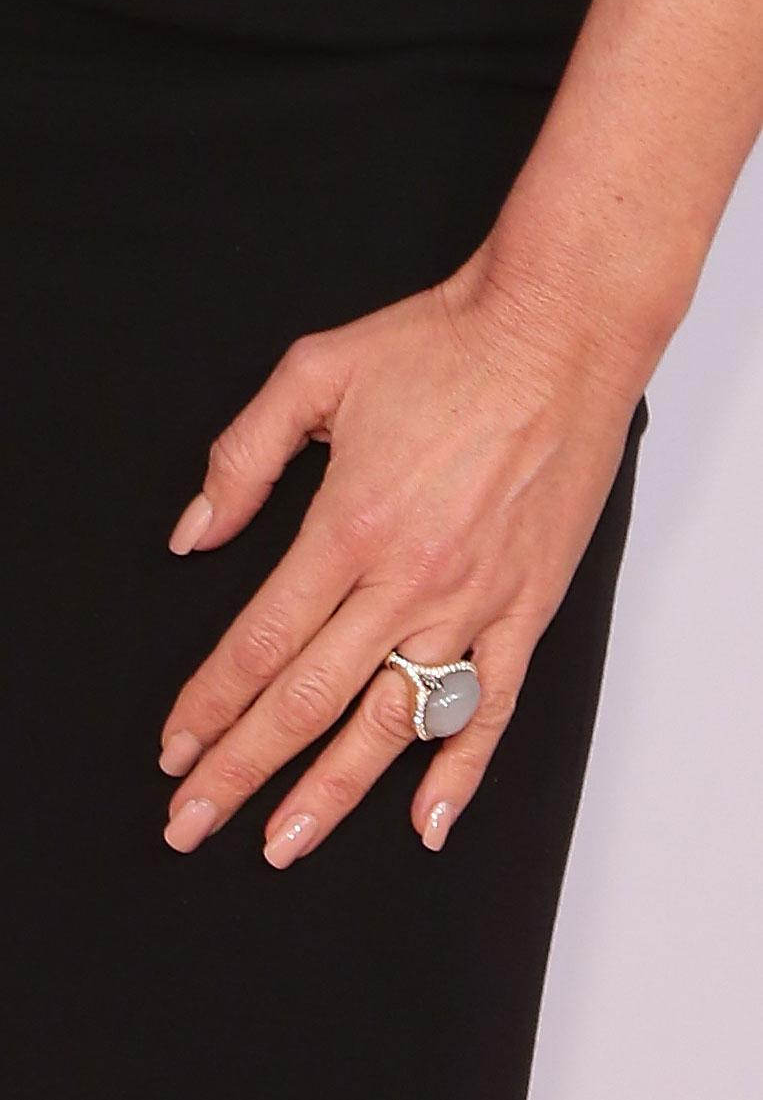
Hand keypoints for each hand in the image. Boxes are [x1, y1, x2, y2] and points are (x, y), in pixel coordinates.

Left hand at [159, 243, 639, 864]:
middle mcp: (406, 580)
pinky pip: (491, 706)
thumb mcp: (314, 374)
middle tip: (193, 823)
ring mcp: (472, 601)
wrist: (557, 334)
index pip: (258, 645)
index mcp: (347, 526)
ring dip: (330, 792)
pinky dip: (459, 769)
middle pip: (305, 700)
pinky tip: (426, 818)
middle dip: (241, 771)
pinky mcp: (527, 606)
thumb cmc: (445, 348)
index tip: (176, 751)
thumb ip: (240, 458)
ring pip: (391, 722)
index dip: (207, 707)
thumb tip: (194, 532)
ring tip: (281, 842)